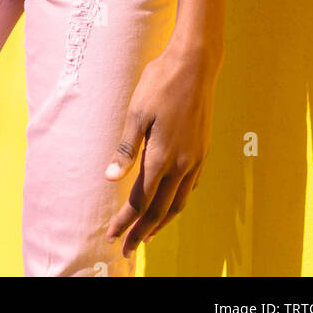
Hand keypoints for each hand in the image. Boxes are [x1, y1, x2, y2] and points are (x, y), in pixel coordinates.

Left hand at [103, 38, 221, 254]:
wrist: (195, 65)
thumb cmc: (160, 83)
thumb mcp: (136, 112)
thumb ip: (126, 148)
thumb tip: (111, 178)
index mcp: (162, 156)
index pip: (141, 200)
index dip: (125, 220)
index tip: (111, 235)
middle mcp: (181, 164)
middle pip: (160, 209)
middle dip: (140, 230)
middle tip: (125, 248)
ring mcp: (195, 158)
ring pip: (178, 202)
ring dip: (161, 222)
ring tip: (147, 234)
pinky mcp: (202, 150)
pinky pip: (190, 187)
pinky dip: (177, 202)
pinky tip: (170, 203)